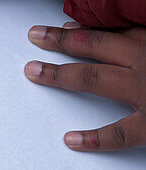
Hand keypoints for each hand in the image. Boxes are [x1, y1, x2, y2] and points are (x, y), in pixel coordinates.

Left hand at [25, 23, 145, 150]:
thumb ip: (135, 38)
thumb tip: (92, 34)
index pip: (105, 32)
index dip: (76, 30)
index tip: (54, 30)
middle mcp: (143, 62)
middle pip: (93, 46)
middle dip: (60, 41)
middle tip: (35, 37)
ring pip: (95, 79)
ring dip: (60, 75)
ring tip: (34, 72)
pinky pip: (120, 133)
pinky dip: (94, 138)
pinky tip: (71, 139)